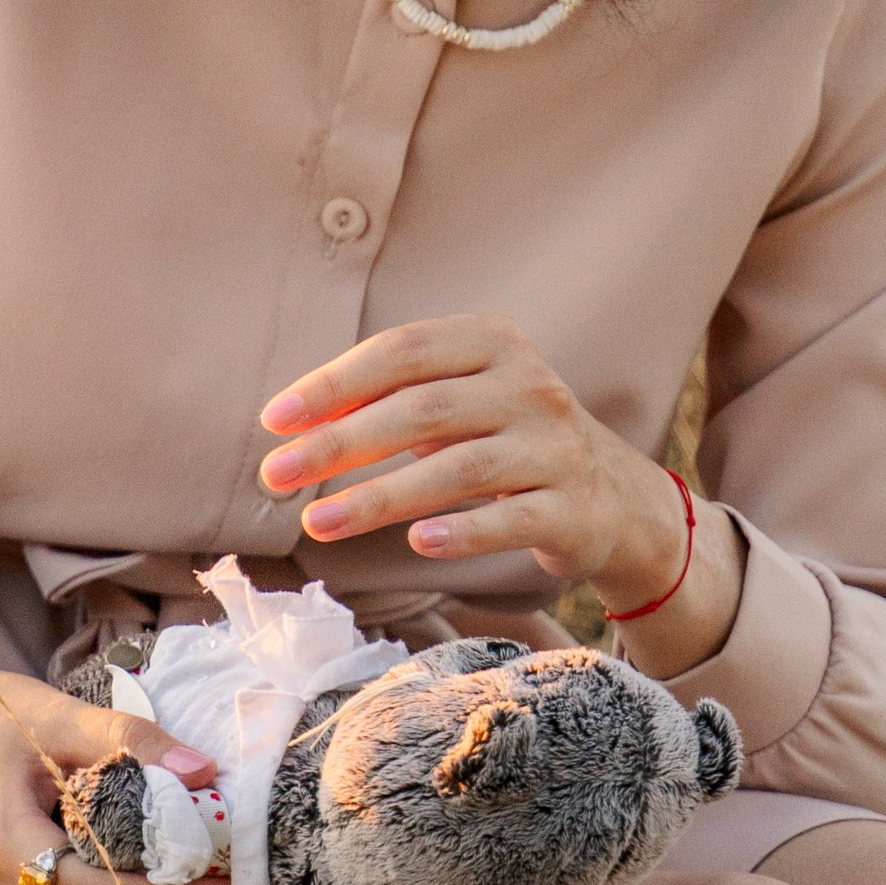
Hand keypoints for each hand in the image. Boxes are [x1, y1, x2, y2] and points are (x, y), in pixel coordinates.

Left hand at [257, 314, 744, 679]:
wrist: (611, 494)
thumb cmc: (504, 436)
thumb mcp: (458, 397)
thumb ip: (389, 398)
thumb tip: (293, 421)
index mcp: (493, 340)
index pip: (403, 350)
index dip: (335, 382)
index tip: (274, 420)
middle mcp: (530, 384)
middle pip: (422, 409)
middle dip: (341, 443)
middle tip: (276, 475)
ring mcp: (556, 446)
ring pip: (460, 468)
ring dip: (380, 497)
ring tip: (318, 524)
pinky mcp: (573, 508)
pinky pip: (511, 519)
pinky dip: (462, 530)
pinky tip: (415, 544)